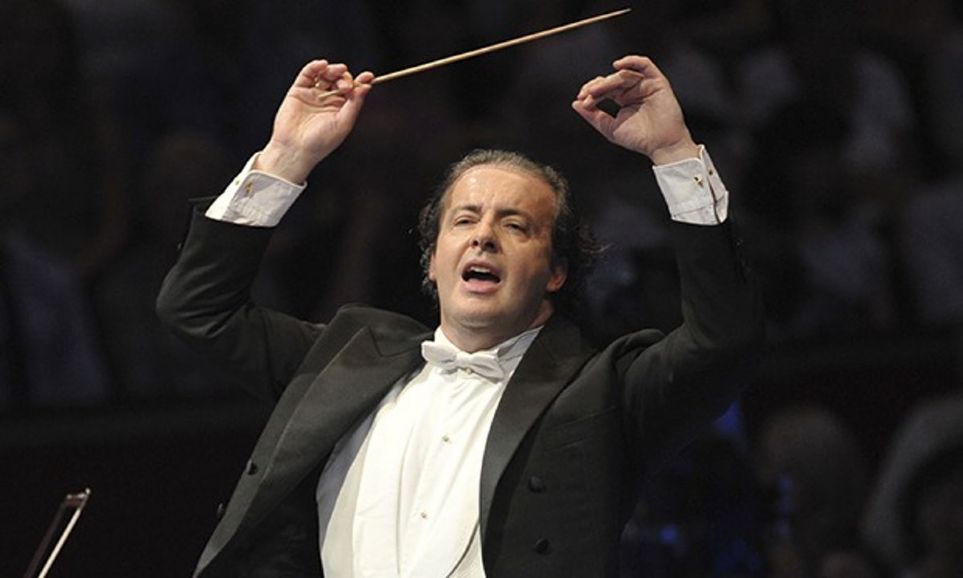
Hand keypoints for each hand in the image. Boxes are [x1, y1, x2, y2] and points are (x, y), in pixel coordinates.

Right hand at [257, 60, 373, 182]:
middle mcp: (328, 100)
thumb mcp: (344, 122)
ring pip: (325, 74)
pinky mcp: (298, 91)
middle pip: (340, 79)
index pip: (353, 90)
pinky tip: (322, 65)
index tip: (369, 76)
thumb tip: (366, 86)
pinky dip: (315, 67)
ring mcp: (313, 94)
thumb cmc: (321, 141)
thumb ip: (355, 103)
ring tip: (337, 72)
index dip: (361, 82)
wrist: (296, 149)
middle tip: (346, 86)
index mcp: (341, 109)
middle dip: (345, 78)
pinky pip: (308, 74)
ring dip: (333, 70)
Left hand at [572, 55, 698, 164]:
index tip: (581, 99)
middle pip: (611, 81)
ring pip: (623, 75)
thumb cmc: (638, 139)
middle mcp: (633, 89)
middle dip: (597, 87)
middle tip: (586, 95)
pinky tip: (618, 65)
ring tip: (597, 90)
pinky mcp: (657, 82)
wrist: (660, 145)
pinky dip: (631, 61)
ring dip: (608, 81)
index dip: (591, 92)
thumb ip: (593, 116)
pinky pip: (644, 64)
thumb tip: (575, 104)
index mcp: (622, 99)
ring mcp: (645, 84)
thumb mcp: (609, 128)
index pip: (604, 89)